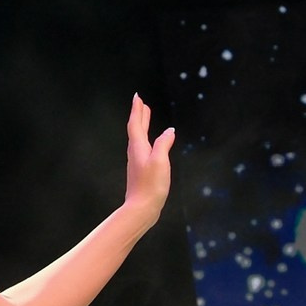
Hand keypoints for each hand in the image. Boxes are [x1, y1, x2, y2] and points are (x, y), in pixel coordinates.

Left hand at [120, 96, 175, 226]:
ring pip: (138, 138)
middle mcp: (135, 153)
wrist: (141, 208)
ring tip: (146, 117)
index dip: (137, 110)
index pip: (135, 124)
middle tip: (142, 104)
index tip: (137, 97)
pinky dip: (146, 138)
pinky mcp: (141, 170)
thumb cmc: (150, 185)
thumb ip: (163, 144)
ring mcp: (137, 162)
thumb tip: (169, 131)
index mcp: (138, 148)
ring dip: (141, 125)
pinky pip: (142, 147)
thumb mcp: (160, 162)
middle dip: (139, 115)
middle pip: (136, 129)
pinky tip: (152, 143)